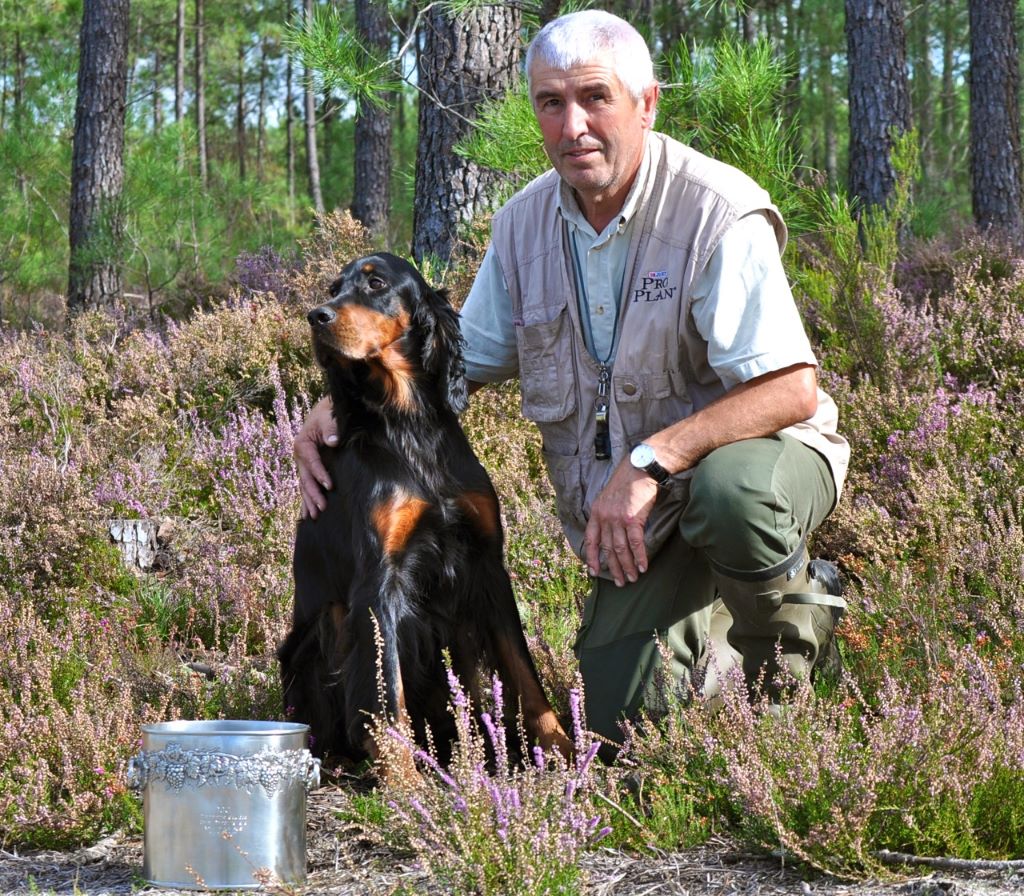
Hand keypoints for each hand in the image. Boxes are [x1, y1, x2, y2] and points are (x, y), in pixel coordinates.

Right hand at [295, 396, 337, 518]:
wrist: (325, 411)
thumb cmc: (328, 414)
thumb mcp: (329, 417)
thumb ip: (331, 428)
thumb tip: (333, 441)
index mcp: (302, 444)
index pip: (311, 462)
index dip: (320, 474)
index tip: (329, 486)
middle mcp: (299, 456)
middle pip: (305, 478)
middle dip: (312, 494)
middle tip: (321, 508)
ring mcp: (303, 463)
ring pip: (304, 485)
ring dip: (308, 501)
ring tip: (313, 516)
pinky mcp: (308, 467)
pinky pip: (306, 485)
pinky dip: (306, 498)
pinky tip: (306, 513)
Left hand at [583, 462, 658, 585]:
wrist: (639, 468)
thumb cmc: (627, 482)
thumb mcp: (608, 497)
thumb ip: (606, 514)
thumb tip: (610, 531)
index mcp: (596, 513)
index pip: (590, 540)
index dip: (591, 557)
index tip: (593, 571)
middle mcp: (605, 518)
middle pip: (607, 549)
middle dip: (613, 568)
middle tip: (620, 583)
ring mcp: (618, 519)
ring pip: (621, 550)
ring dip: (627, 567)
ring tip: (632, 578)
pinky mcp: (633, 519)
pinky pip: (636, 543)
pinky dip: (640, 557)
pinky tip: (643, 567)